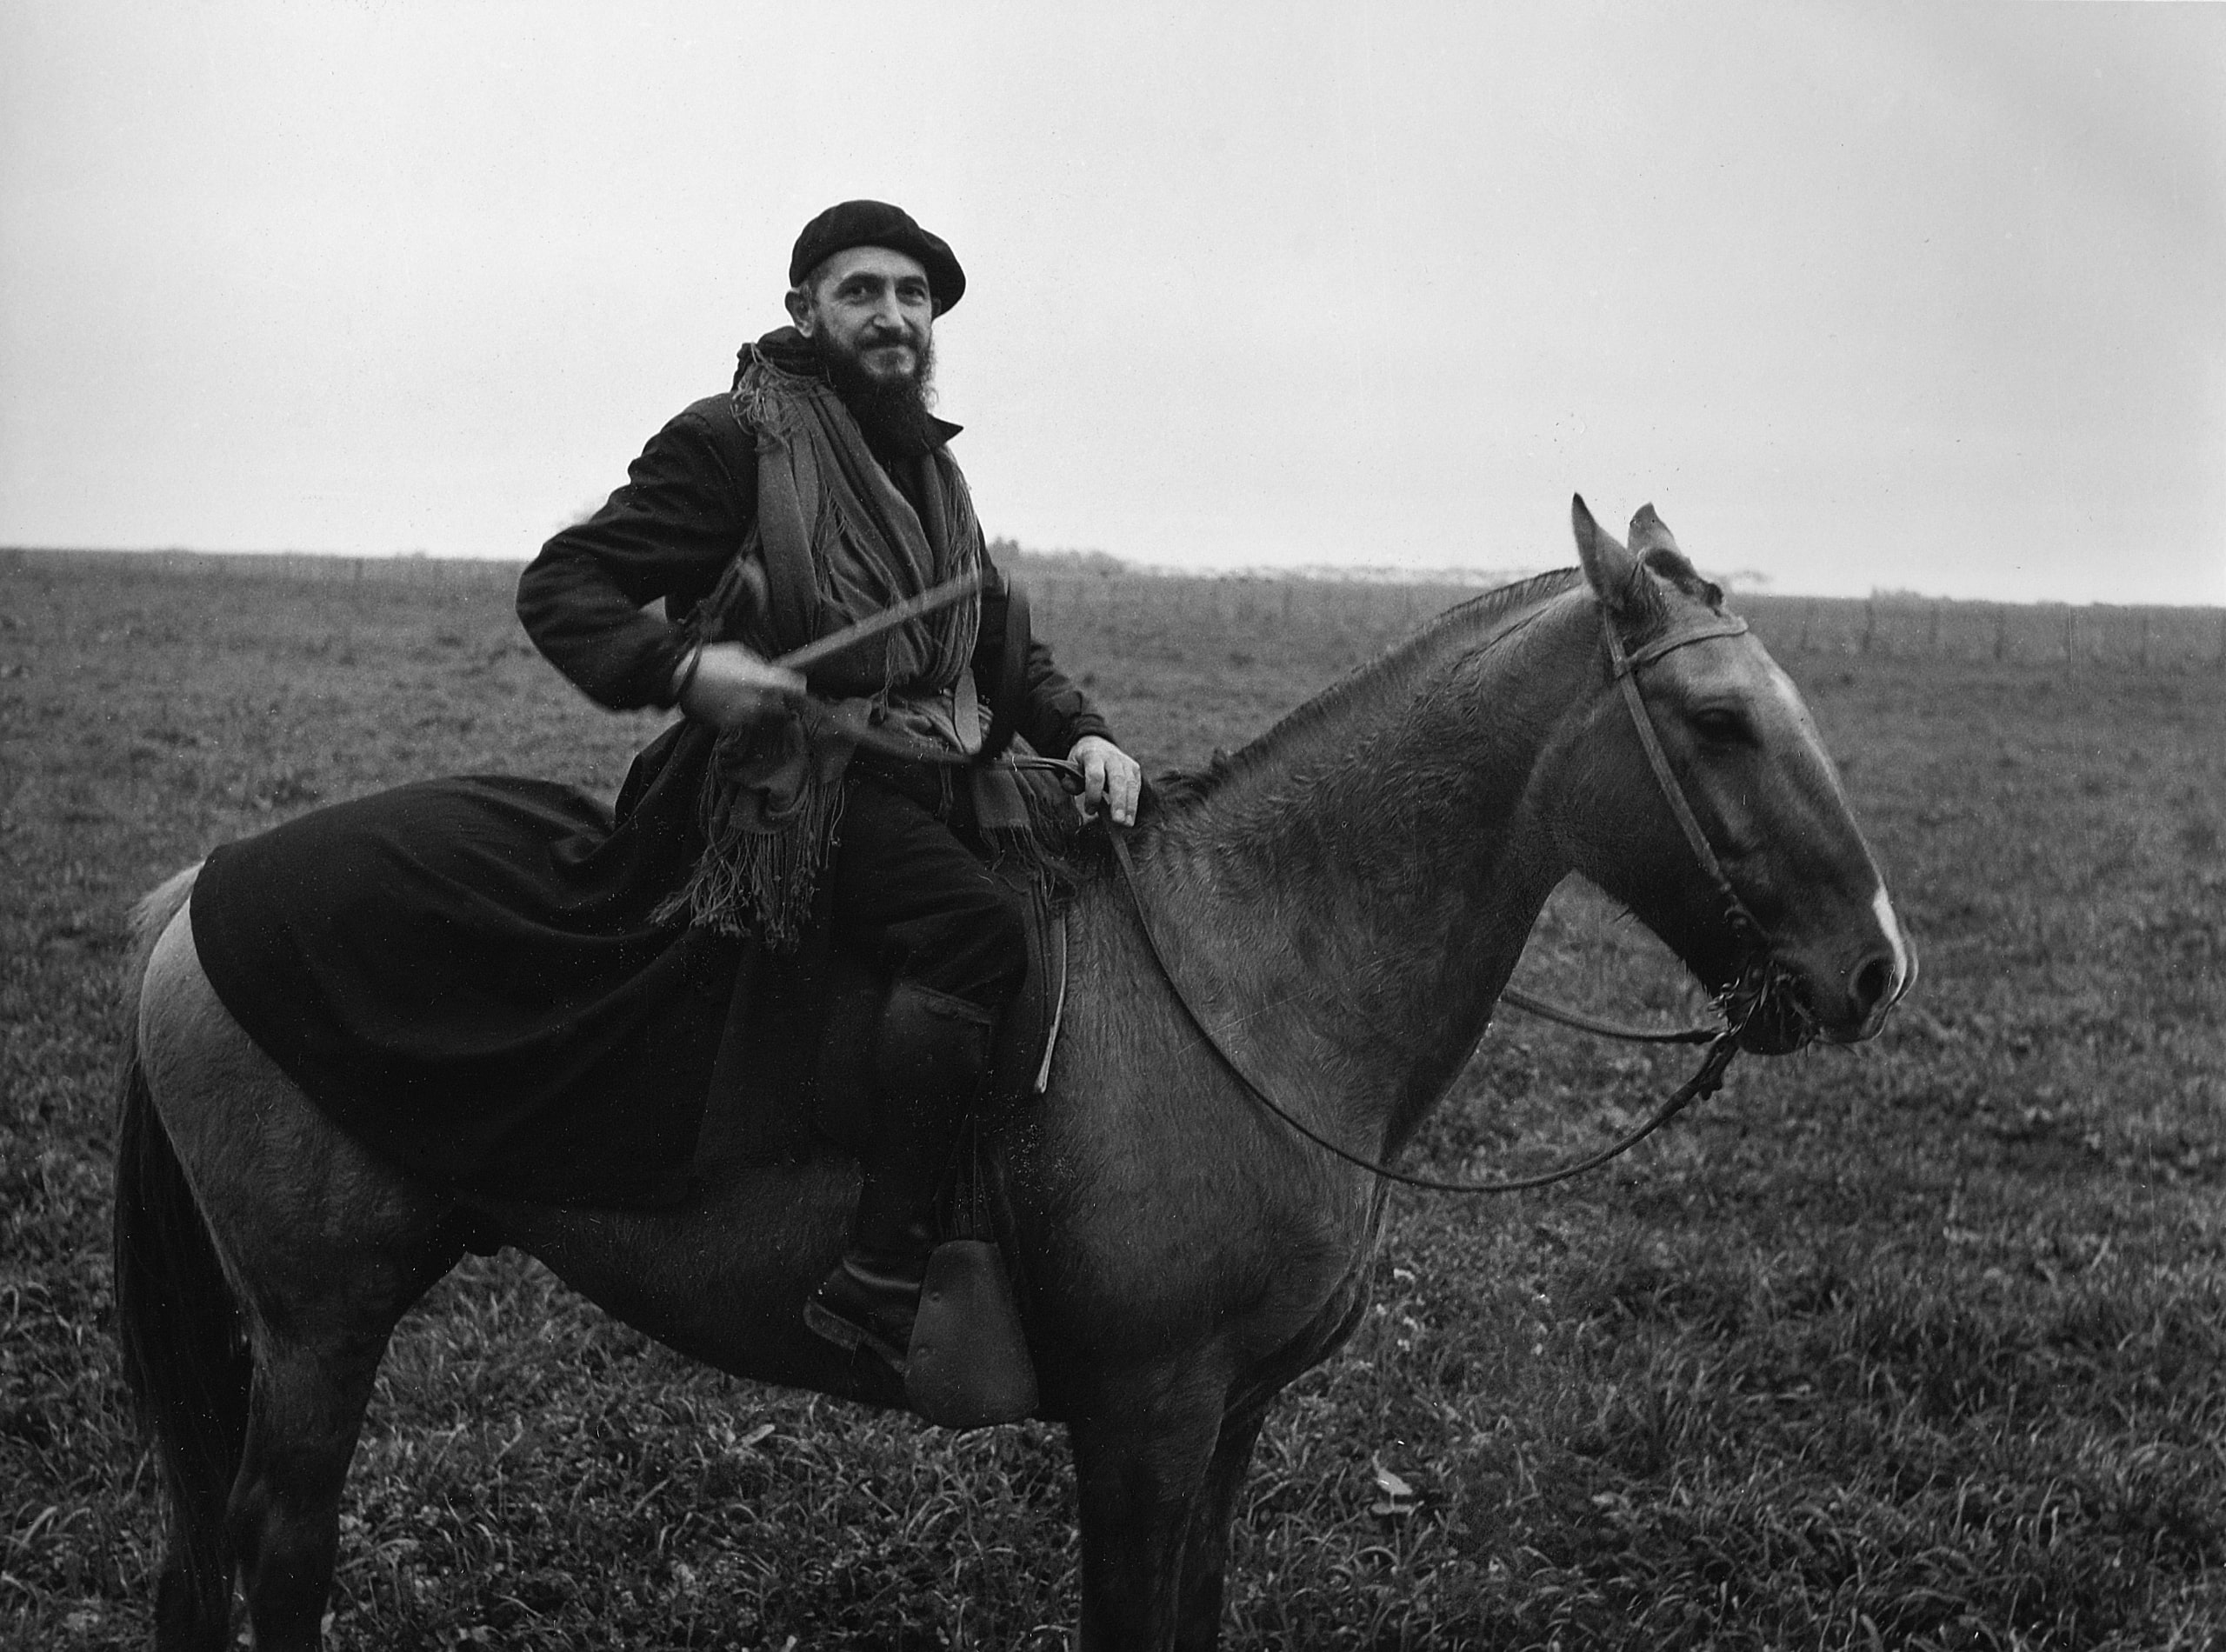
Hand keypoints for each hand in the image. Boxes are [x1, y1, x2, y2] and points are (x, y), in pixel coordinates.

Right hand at [675, 642, 803, 730]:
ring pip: (763, 718)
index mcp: (762, 681)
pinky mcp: (729, 726)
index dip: (798, 688)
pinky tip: (731, 705)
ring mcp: (744, 716)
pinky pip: (743, 723)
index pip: (794, 688)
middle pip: (782, 708)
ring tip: (744, 698)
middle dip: (780, 702)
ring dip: (760, 710)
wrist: (682, 678)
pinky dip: (742, 716)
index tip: (798, 687)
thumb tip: (769, 671)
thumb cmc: (711, 661)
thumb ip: (759, 665)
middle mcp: (757, 702)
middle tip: (772, 695)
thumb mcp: (740, 653)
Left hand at [1069, 734, 1141, 826]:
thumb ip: (1071, 779)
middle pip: (1118, 780)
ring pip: (1131, 784)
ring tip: (1127, 824)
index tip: (1089, 810)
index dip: (1093, 794)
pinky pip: (1136, 786)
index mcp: (1093, 755)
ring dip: (1130, 805)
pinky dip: (1134, 802)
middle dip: (1118, 801)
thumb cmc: (1081, 762)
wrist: (1097, 745)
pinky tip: (1130, 817)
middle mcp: (1112, 757)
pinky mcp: (1135, 768)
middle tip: (1118, 821)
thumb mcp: (1071, 766)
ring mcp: (1125, 762)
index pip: (1096, 775)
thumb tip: (1071, 788)